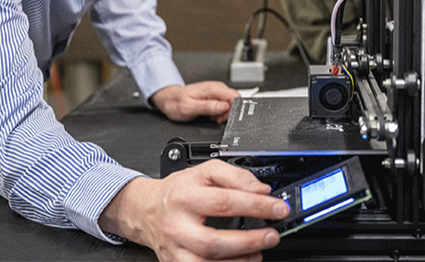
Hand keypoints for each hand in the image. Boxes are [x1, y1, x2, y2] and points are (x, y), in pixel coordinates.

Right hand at [100, 160, 289, 261]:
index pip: (224, 202)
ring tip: (259, 252)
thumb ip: (235, 176)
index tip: (278, 208)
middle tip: (272, 235)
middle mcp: (177, 225)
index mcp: (185, 196)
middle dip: (249, 241)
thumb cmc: (178, 192)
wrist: (146, 210)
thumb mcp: (204, 172)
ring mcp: (174, 249)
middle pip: (214, 241)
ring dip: (240, 261)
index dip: (256, 206)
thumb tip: (262, 190)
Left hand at [151, 81, 239, 123]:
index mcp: (212, 89)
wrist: (169, 99)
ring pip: (230, 103)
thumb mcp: (189, 108)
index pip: (234, 96)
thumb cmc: (176, 103)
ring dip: (224, 113)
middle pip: (234, 100)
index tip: (222, 117)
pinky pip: (225, 104)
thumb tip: (224, 107)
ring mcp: (215, 91)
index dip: (232, 109)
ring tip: (213, 117)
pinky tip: (212, 115)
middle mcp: (215, 88)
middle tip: (216, 118)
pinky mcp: (214, 96)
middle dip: (229, 112)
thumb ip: (208, 107)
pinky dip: (221, 112)